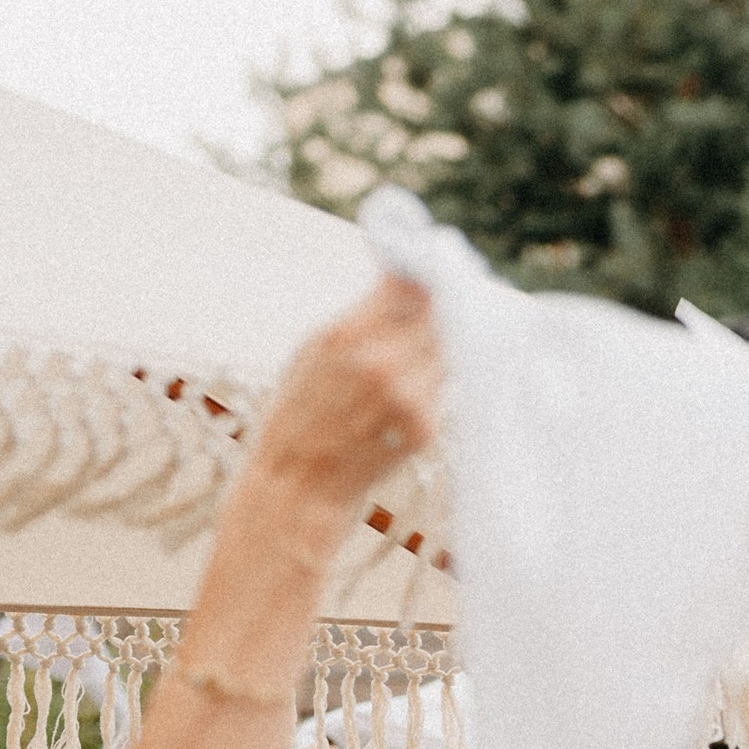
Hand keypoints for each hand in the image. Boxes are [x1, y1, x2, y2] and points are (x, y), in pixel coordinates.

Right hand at [245, 277, 443, 529]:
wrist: (298, 487)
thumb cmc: (296, 414)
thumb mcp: (313, 351)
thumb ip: (360, 318)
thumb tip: (405, 281)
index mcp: (346, 335)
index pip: (410, 286)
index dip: (427, 271)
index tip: (433, 261)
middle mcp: (382, 364)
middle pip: (437, 315)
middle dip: (444, 302)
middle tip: (452, 289)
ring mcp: (407, 399)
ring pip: (446, 350)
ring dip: (443, 339)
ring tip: (434, 333)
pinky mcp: (424, 428)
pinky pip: (442, 387)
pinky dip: (437, 376)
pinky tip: (422, 376)